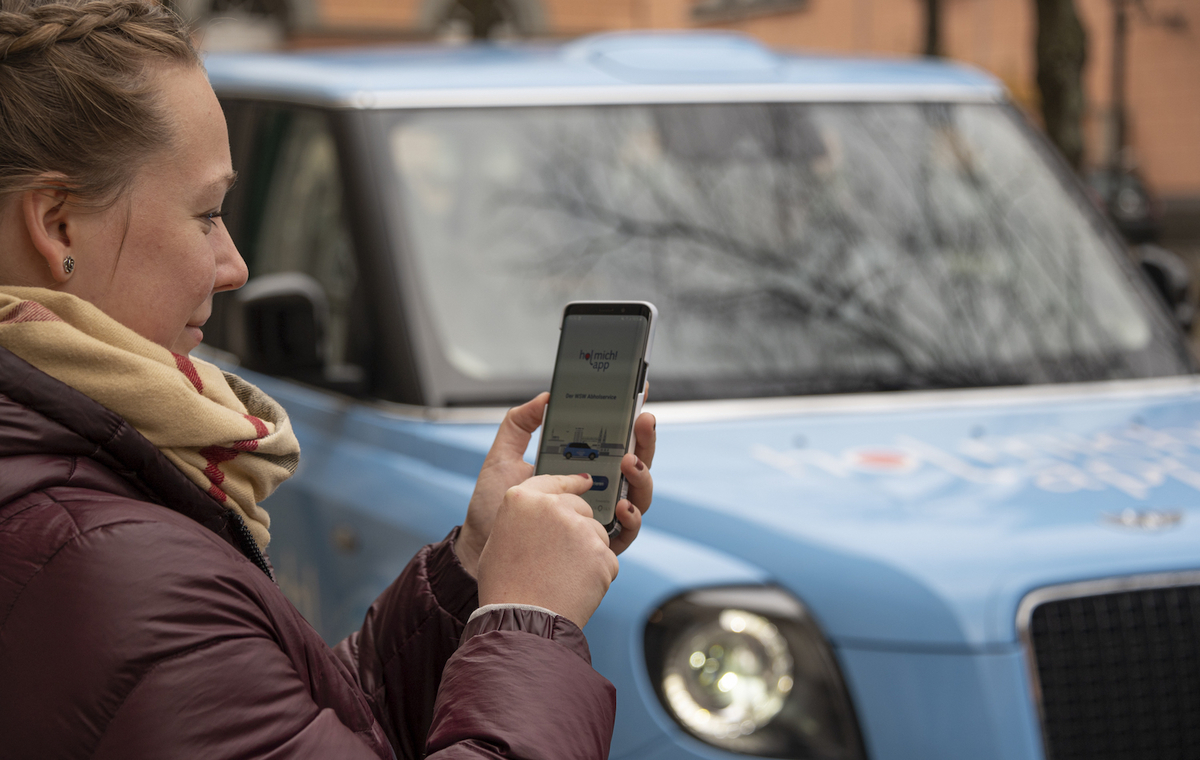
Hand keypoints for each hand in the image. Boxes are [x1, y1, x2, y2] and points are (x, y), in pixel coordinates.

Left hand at [456, 393, 657, 576]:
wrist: (479, 548)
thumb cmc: (492, 507)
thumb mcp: (503, 458)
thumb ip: (519, 424)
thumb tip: (545, 397)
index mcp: (578, 467)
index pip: (613, 440)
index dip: (629, 417)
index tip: (638, 391)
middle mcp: (596, 490)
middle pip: (634, 463)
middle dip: (645, 439)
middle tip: (641, 419)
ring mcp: (601, 516)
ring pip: (639, 494)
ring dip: (642, 475)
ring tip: (627, 462)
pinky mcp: (598, 545)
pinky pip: (629, 531)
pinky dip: (632, 516)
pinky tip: (621, 505)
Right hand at [476, 474, 618, 628]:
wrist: (523, 620)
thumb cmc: (505, 586)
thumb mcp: (499, 539)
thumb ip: (523, 518)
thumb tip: (541, 517)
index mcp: (522, 499)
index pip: (554, 480)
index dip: (572, 482)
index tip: (586, 482)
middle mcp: (553, 507)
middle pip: (580, 508)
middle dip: (576, 529)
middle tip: (558, 559)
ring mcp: (580, 529)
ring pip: (596, 534)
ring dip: (587, 552)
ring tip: (562, 577)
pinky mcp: (601, 552)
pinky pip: (605, 560)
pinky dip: (596, 574)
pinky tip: (575, 588)